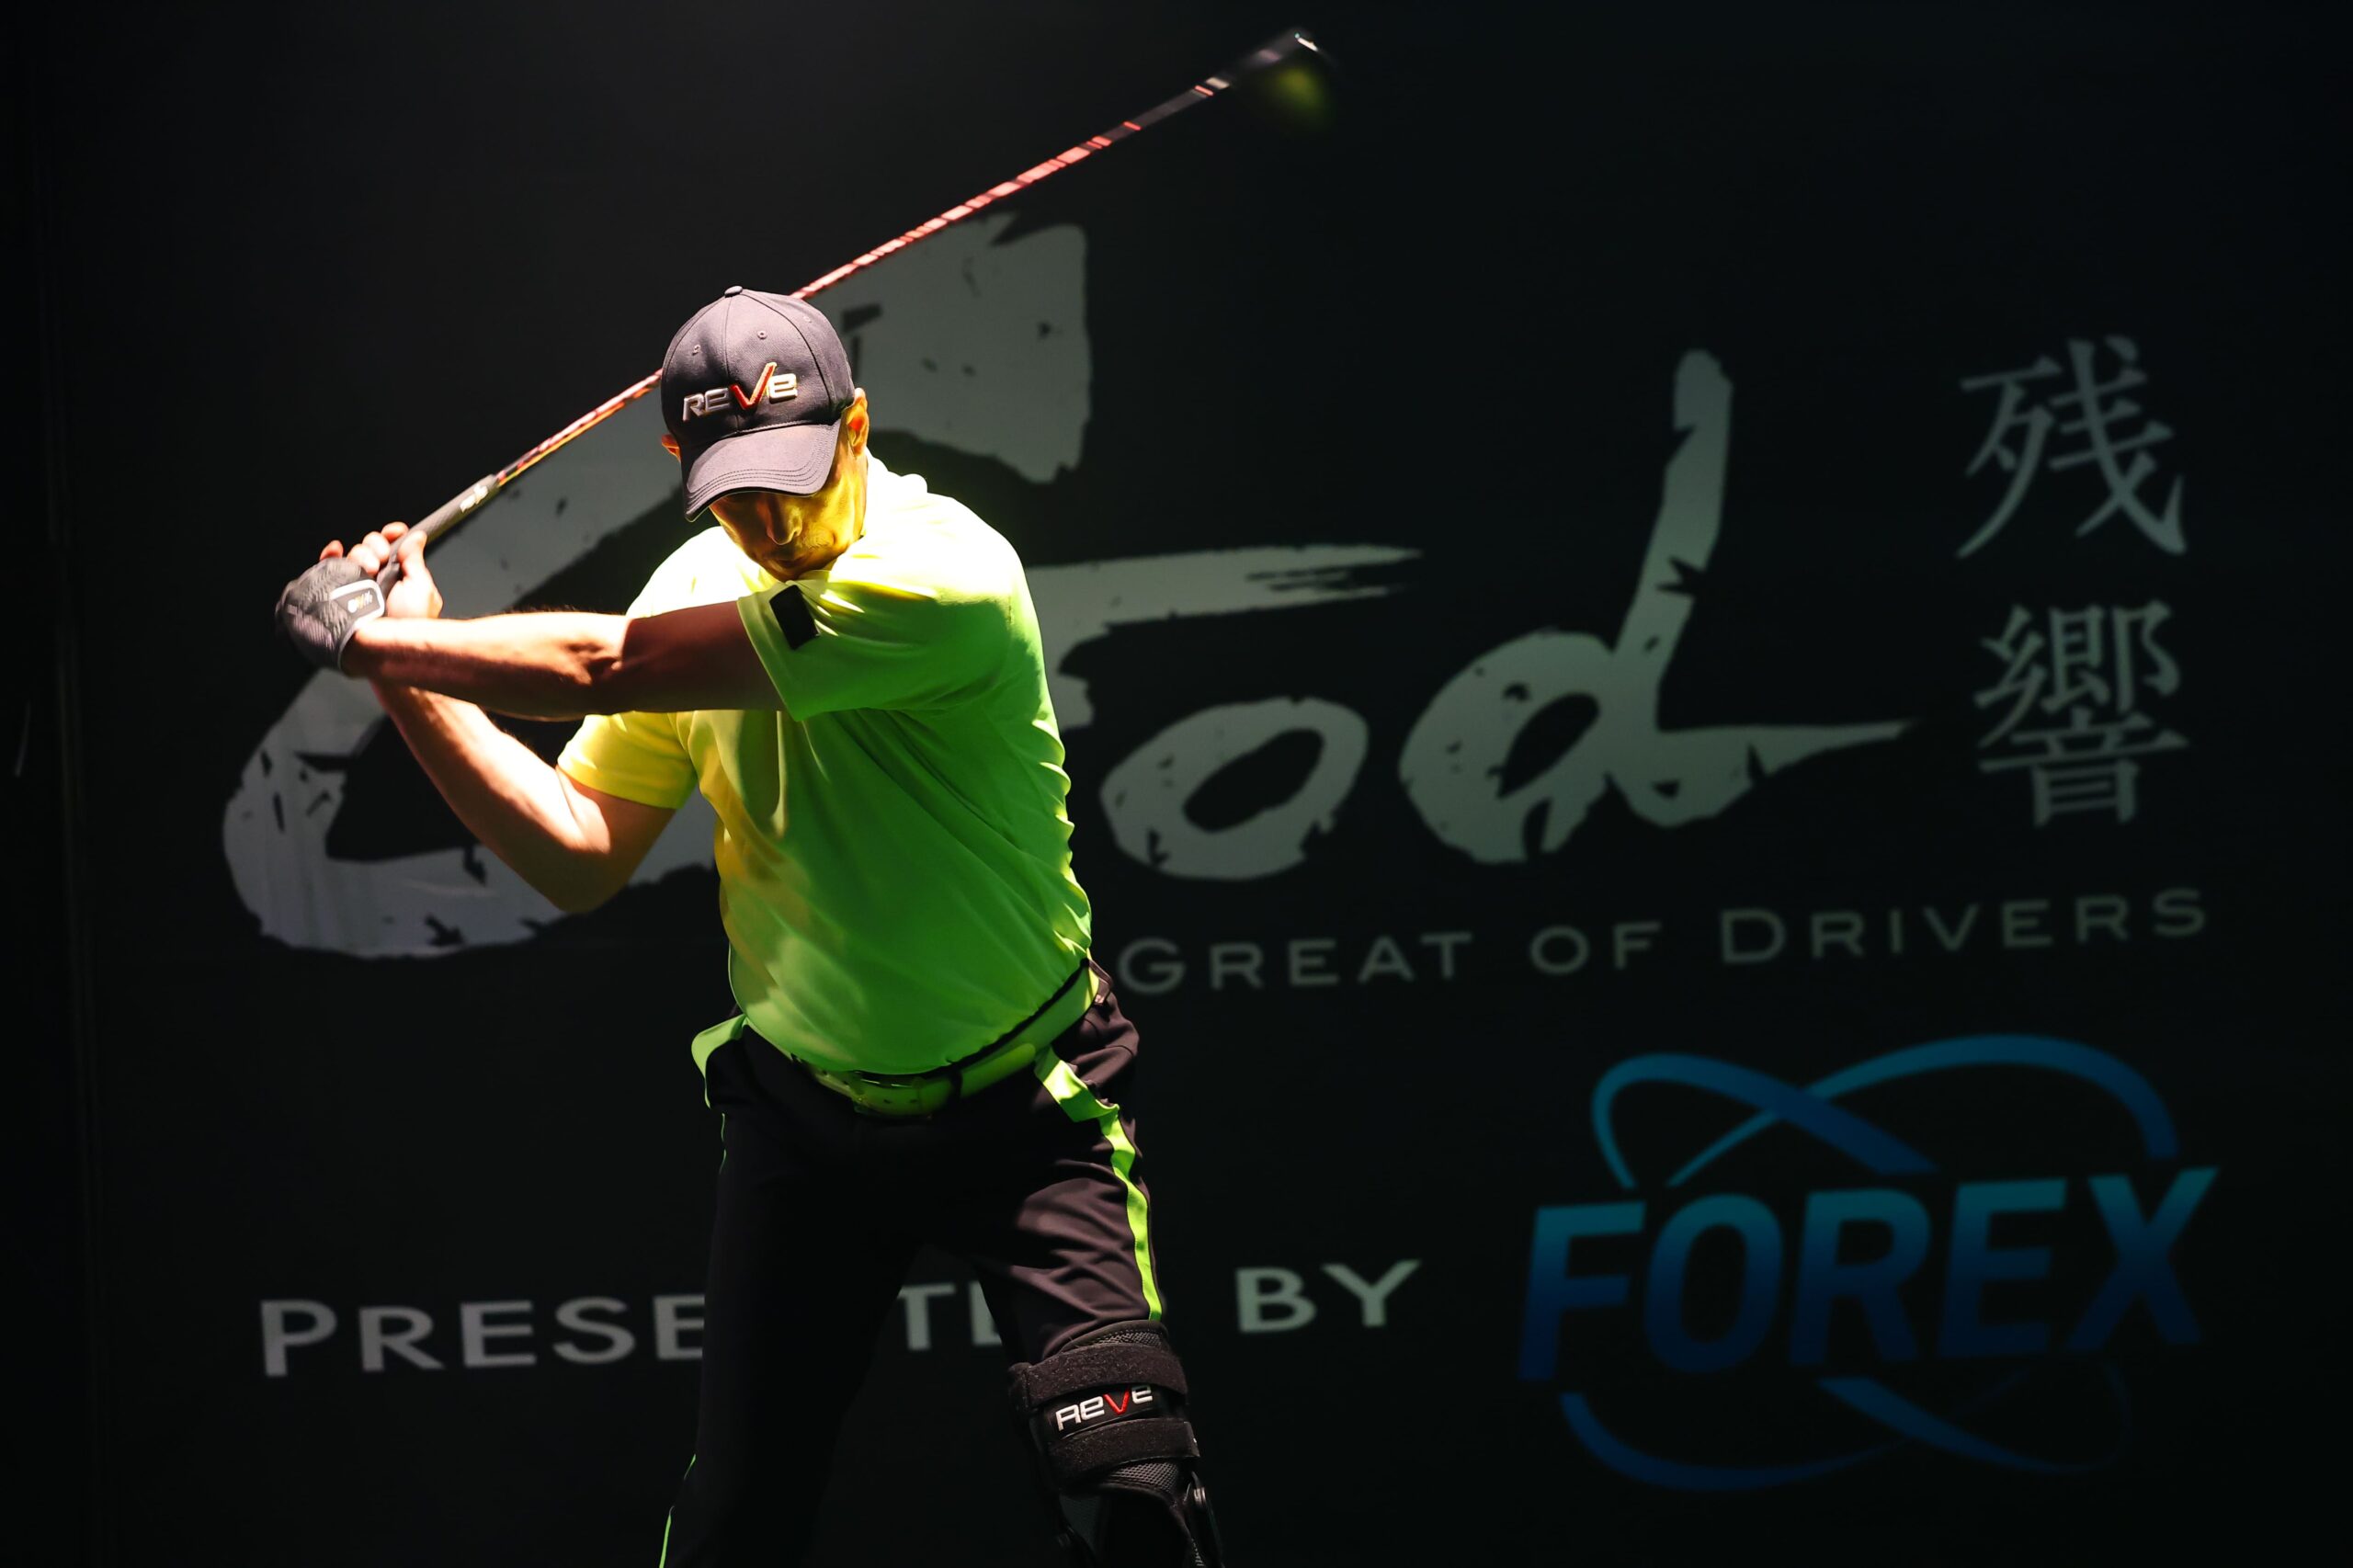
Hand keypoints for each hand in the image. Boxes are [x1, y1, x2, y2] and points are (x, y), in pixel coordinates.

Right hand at [320, 521, 441, 619]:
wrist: (384, 648)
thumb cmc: (407, 625)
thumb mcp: (421, 590)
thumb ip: (416, 562)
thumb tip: (417, 537)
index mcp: (401, 578)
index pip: (395, 549)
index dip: (394, 536)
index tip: (396, 531)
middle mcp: (378, 580)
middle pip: (372, 548)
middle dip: (376, 545)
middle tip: (381, 558)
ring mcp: (358, 586)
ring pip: (353, 555)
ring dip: (360, 554)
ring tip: (368, 569)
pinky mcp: (337, 592)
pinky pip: (328, 568)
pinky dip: (330, 555)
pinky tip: (335, 550)